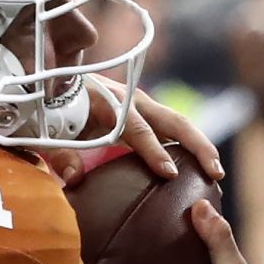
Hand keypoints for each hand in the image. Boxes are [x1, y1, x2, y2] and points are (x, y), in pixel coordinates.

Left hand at [44, 75, 224, 186]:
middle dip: (197, 145)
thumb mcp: (48, 132)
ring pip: (178, 124)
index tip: (169, 173)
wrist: (51, 85)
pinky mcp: (145, 114)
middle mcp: (131, 100)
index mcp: (108, 101)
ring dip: (200, 146)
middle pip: (172, 120)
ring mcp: (141, 106)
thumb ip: (59, 154)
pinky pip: (172, 129)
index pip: (136, 128)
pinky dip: (189, 147)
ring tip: (216, 174)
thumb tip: (73, 179)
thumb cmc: (50, 112)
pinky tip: (200, 171)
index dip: (153, 149)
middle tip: (215, 172)